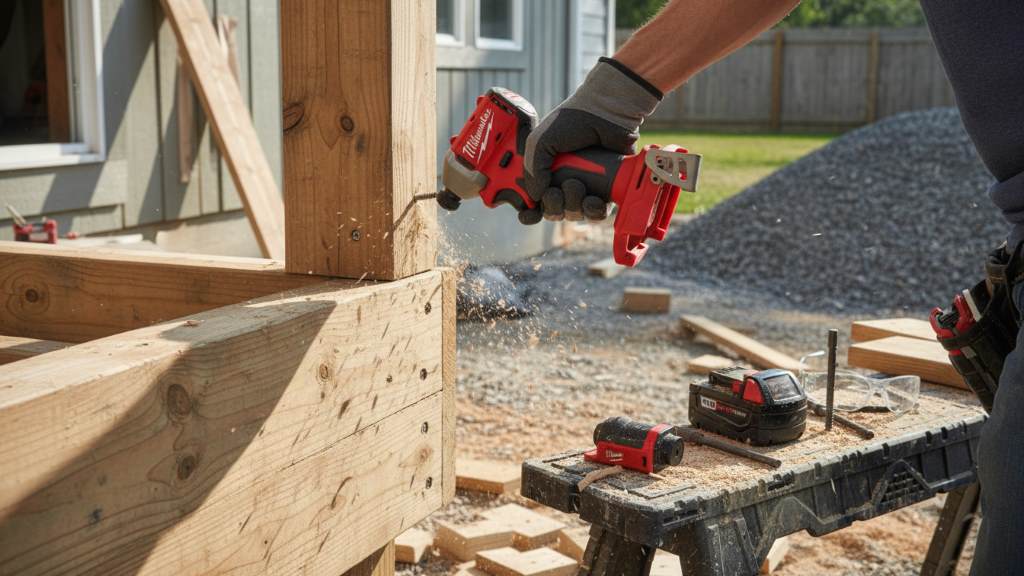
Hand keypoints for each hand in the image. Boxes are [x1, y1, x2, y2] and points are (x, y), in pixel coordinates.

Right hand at [523, 58, 661, 221]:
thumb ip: (532, 171)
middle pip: (553, 212)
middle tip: (556, 189)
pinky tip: (592, 198)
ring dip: (573, 206)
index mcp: (545, 172)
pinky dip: (593, 210)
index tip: (530, 214)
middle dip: (553, 206)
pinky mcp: (606, 191)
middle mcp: (563, 182)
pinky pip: (597, 213)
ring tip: (577, 184)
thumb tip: (536, 198)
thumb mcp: (539, 141)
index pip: (533, 203)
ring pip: (574, 214)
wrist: (605, 114)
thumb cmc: (571, 122)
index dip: (530, 213)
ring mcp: (585, 188)